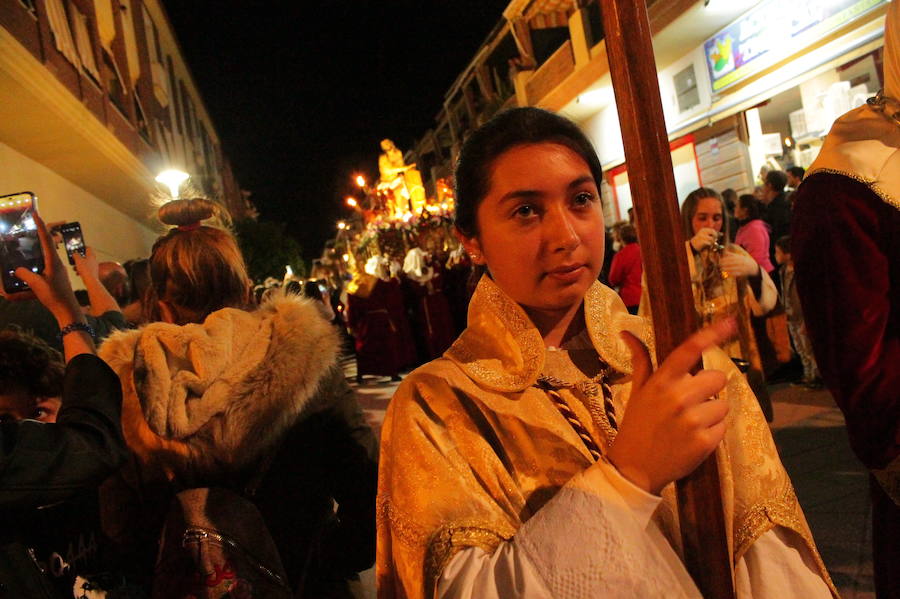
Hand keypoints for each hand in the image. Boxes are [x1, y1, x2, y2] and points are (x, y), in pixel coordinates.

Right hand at [0, 212, 81, 324]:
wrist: (67, 309)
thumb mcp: (37, 286)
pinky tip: (34, 257)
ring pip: (47, 251)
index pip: (47, 240)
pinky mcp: (56, 274)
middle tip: (33, 221)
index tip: (36, 215)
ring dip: (40, 243)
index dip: (41, 226)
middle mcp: (57, 263)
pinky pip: (46, 260)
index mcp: (54, 262)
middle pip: (48, 242)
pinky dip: (40, 254)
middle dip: (40, 231)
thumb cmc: (55, 297)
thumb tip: (17, 269)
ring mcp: (57, 268)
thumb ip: (26, 275)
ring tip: (31, 236)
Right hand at [73, 247, 98, 280]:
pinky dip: (81, 270)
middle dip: (79, 257)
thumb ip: (76, 255)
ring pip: (84, 263)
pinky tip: (77, 273)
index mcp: (91, 255)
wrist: (90, 280)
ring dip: (78, 265)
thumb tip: (75, 253)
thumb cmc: (86, 270)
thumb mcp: (78, 260)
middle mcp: (93, 260)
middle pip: (85, 256)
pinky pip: (85, 269)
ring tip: (74, 267)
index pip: (88, 248)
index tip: (78, 248)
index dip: (82, 247)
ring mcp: (93, 266)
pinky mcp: (92, 271)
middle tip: (74, 258)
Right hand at [607, 319, 735, 494]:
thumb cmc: (637, 425)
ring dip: (712, 413)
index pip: (689, 350)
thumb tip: (626, 332)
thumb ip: (641, 361)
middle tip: (691, 402)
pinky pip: (723, 426)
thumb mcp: (638, 391)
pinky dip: (712, 432)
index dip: (712, 334)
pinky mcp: (706, 441)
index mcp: (662, 381)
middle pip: (718, 378)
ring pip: (723, 404)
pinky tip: (693, 438)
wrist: (635, 467)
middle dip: (708, 389)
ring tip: (690, 424)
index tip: (730, 322)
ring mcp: (693, 420)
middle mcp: (679, 397)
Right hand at [690, 227, 718, 251]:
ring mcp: (702, 236)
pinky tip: (708, 247)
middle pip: (713, 233)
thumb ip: (713, 235)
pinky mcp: (702, 241)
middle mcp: (703, 232)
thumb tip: (722, 234)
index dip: (716, 235)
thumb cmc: (700, 242)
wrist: (692, 247)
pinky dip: (710, 246)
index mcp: (703, 230)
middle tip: (714, 241)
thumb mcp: (706, 237)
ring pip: (712, 239)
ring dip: (712, 243)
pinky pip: (710, 243)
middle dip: (715, 238)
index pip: (713, 231)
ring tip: (710, 245)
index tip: (715, 239)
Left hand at [719, 251, 759, 277]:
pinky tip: (727, 273)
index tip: (720, 260)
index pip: (732, 258)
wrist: (753, 267)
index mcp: (741, 258)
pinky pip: (736, 273)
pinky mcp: (743, 273)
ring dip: (727, 269)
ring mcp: (743, 268)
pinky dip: (731, 273)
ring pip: (734, 268)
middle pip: (733, 263)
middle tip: (720, 265)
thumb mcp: (739, 256)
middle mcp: (742, 262)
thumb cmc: (743, 261)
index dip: (726, 259)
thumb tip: (725, 252)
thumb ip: (732, 255)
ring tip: (722, 269)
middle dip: (726, 264)